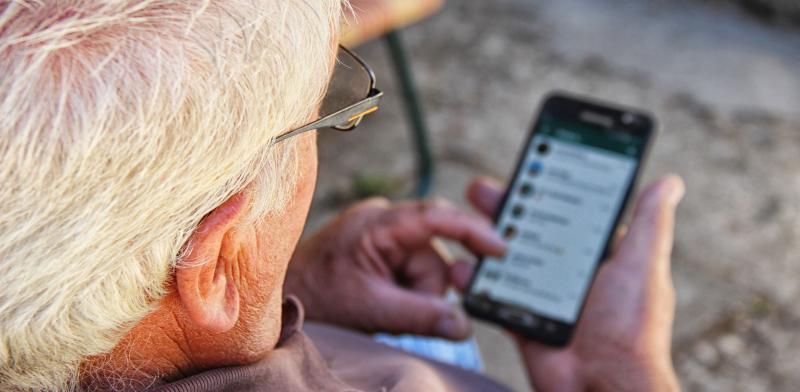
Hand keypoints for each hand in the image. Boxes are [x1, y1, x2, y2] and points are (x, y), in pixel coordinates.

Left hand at [284, 197, 505, 339]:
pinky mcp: (381, 250)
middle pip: (434, 255)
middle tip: (398, 311)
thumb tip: (463, 325)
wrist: (282, 300)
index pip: (435, 217)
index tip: (501, 247)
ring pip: (426, 268)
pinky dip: (406, 293)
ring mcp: (382, 235)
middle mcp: (382, 221)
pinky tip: (384, 304)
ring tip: (382, 310)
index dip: (472, 230)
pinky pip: (412, 271)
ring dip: (414, 296)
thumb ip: (421, 316)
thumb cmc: (316, 297)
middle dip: (425, 289)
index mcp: (376, 223)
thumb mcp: (372, 309)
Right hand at [456, 176, 683, 391]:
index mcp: (600, 256)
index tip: (526, 165)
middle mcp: (570, 272)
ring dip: (483, 240)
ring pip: (507, 258)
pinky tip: (460, 266)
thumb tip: (668, 182)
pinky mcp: (524, 319)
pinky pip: (495, 295)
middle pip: (531, 230)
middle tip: (479, 189)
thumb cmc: (631, 329)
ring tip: (462, 222)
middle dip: (505, 208)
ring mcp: (545, 296)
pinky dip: (476, 282)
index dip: (545, 187)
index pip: (569, 212)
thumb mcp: (642, 265)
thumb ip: (649, 223)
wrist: (602, 385)